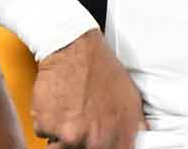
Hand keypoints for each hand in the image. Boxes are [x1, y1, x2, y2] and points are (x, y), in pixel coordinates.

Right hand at [32, 30, 147, 148]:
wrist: (73, 48)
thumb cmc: (101, 68)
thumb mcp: (131, 97)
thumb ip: (136, 125)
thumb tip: (142, 137)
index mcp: (119, 136)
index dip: (103, 148)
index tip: (95, 141)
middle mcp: (96, 141)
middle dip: (79, 141)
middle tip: (79, 122)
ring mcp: (71, 136)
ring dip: (61, 135)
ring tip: (69, 112)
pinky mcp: (48, 127)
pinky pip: (44, 135)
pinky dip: (47, 123)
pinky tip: (57, 104)